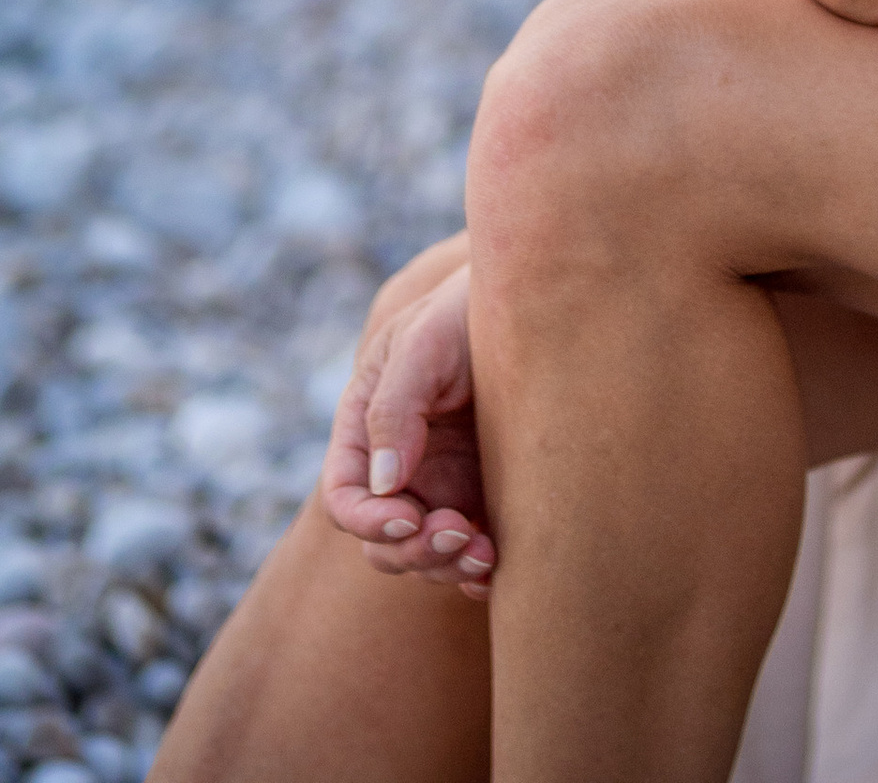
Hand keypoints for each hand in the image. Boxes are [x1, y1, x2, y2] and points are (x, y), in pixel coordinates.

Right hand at [320, 241, 492, 596]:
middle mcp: (397, 468)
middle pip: (384, 539)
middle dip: (414, 549)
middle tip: (457, 532)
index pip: (345, 497)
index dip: (367, 520)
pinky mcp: (482, 498)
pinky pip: (468, 553)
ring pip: (425, 555)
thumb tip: (383, 482)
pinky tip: (497, 570)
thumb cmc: (465, 311)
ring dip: (448, 565)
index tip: (408, 517)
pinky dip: (476, 573)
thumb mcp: (423, 341)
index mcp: (365, 430)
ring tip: (484, 553)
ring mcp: (440, 487)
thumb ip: (396, 406)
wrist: (532, 303)